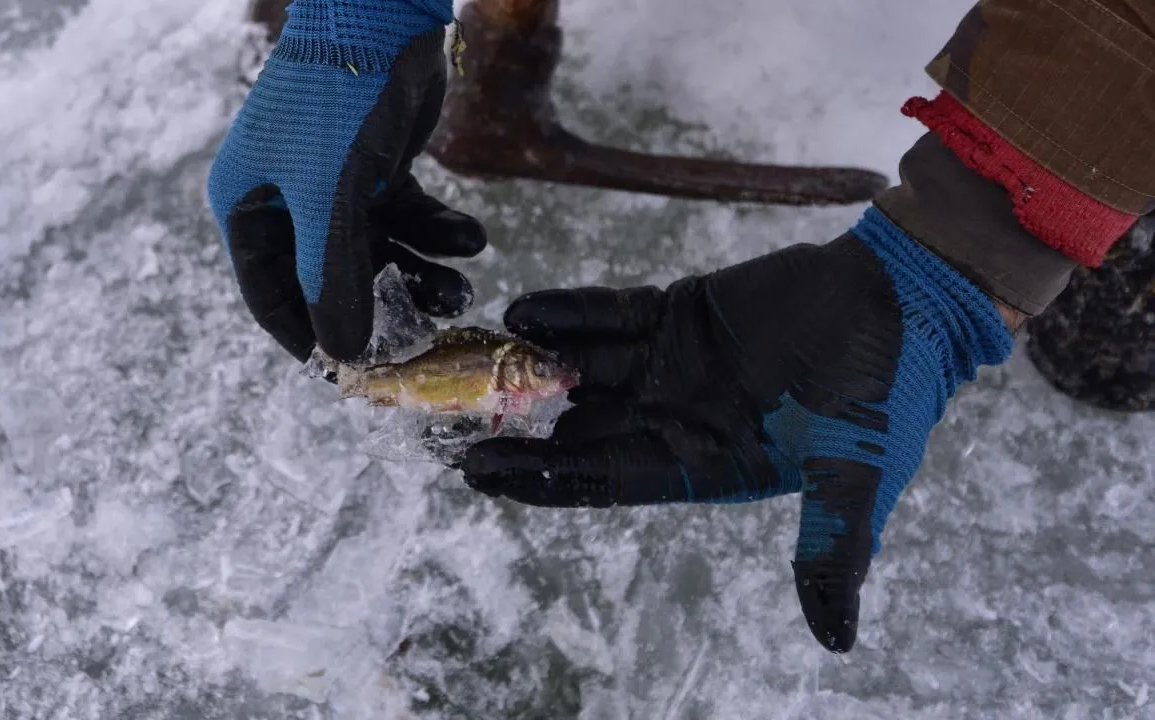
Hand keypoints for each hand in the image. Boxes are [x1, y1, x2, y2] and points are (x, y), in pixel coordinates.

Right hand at [207, 1, 484, 362]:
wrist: (382, 13)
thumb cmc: (337, 101)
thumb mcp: (330, 199)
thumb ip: (334, 278)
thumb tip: (341, 355)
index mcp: (250, 206)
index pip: (271, 295)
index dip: (310, 337)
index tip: (352, 377)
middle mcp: (287, 199)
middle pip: (333, 278)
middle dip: (382, 306)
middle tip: (425, 337)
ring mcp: (333, 184)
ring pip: (377, 252)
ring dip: (421, 273)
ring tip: (463, 290)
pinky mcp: (377, 169)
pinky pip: (408, 218)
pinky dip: (439, 232)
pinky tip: (472, 238)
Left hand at [460, 209, 1013, 651]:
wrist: (909, 297)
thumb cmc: (887, 389)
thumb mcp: (859, 475)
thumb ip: (836, 548)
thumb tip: (838, 642)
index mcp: (703, 466)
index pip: (605, 480)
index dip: (544, 477)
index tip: (480, 472)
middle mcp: (675, 420)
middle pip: (578, 428)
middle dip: (517, 424)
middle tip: (446, 420)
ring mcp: (671, 365)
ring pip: (584, 369)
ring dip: (531, 363)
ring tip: (474, 355)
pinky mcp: (676, 313)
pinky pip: (611, 314)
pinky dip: (569, 311)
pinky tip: (524, 307)